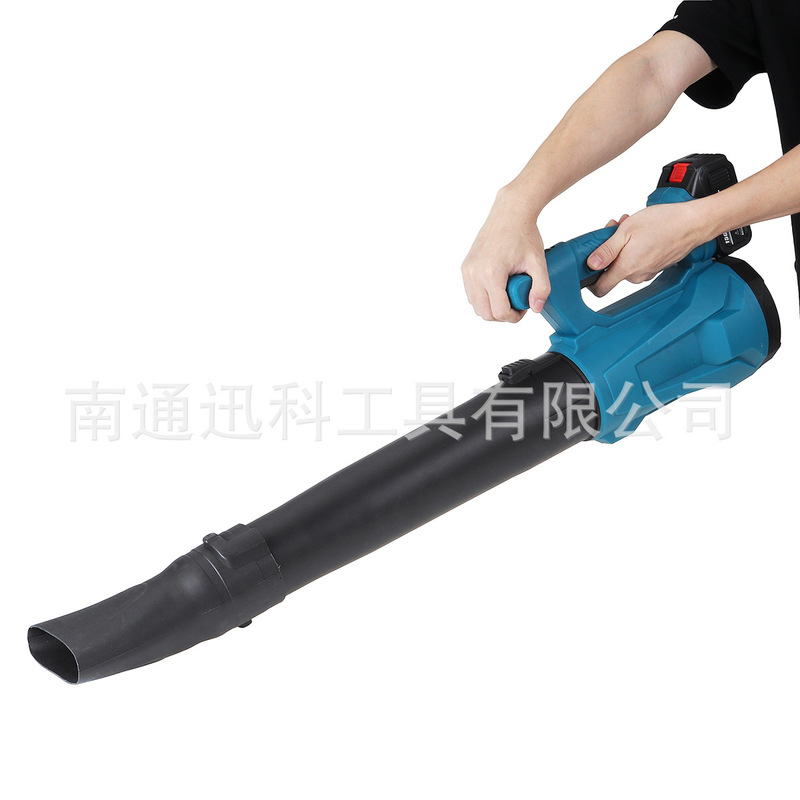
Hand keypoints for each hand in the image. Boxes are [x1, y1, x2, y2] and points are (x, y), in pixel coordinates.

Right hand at [461, 187, 549, 321]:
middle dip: (502, 313)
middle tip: (516, 301)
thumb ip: (541, 288)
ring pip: (476, 306)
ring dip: (492, 306)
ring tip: (507, 293)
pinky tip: (497, 287)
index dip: (514, 316)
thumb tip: (536, 308)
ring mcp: (468, 270)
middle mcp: (475, 273)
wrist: (509, 213)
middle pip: (485, 313)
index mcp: (492, 273)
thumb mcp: (539, 262)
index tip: (523, 307)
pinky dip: (484, 297)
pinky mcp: (465, 268)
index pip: (499, 312)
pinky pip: (471, 294)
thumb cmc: (523, 234)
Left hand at [586, 202, 705, 296]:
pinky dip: (636, 249)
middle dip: (609, 253)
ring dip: (623, 248)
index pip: (600, 289)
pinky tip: (642, 234)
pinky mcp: (656, 267)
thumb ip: (606, 250)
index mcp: (626, 268)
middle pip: (612, 272)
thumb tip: (591, 264)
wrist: (693, 223)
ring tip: (630, 229)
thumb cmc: (664, 222)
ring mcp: (648, 272)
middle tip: (613, 233)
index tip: (587, 271)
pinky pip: (639, 261)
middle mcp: (637, 275)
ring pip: (626, 264)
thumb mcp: (626, 230)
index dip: (590, 281)